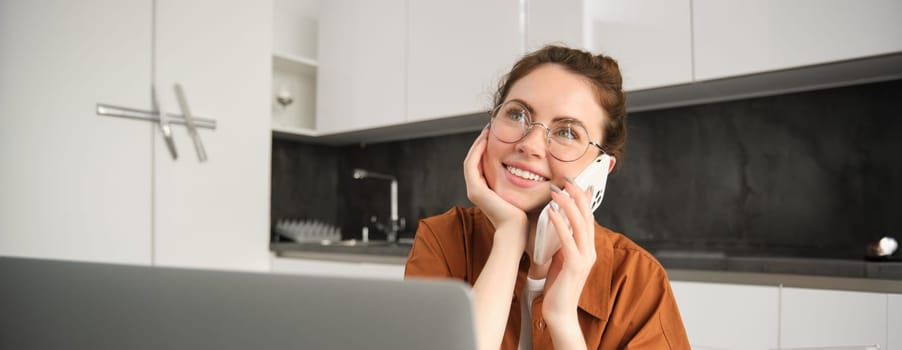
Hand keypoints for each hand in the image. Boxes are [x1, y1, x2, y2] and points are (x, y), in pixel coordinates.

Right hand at [463, 127, 527, 244]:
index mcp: (487, 191)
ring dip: (478, 144)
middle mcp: (477, 190)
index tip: (497, 134)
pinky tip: (486, 140)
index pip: (482, 164)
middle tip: (490, 127)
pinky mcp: (476, 190)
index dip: (487, 149)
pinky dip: (477, 151)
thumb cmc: (524, 217)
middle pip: (475, 160)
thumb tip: (541, 169)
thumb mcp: (524, 194)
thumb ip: (526, 182)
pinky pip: (472, 165)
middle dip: (481, 143)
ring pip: (471, 160)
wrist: (517, 232)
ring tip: (487, 130)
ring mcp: (474, 190)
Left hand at [542, 179, 596, 330]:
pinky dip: (559, 223)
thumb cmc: (557, 286)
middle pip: (587, 216)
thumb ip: (563, 243)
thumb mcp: (561, 258)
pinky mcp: (575, 265)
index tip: (575, 183)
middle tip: (566, 180)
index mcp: (588, 248)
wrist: (559, 312)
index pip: (588, 218)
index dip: (583, 199)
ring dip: (567, 204)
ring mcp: (585, 258)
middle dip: (577, 195)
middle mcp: (590, 250)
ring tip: (556, 191)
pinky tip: (550, 212)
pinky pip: (567, 240)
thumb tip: (557, 224)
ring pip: (580, 224)